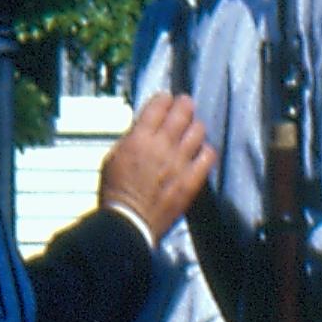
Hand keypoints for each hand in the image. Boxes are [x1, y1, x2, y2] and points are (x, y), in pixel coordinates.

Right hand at [99, 93, 213, 236]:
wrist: (129, 223)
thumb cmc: (116, 193)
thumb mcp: (113, 157)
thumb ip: (131, 139)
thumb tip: (145, 127)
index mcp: (139, 138)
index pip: (159, 105)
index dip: (164, 98)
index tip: (166, 99)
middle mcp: (162, 146)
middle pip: (183, 112)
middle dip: (184, 104)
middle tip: (185, 105)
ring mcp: (179, 163)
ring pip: (198, 130)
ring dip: (195, 126)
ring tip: (192, 129)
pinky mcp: (191, 180)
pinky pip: (208, 155)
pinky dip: (206, 150)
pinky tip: (200, 152)